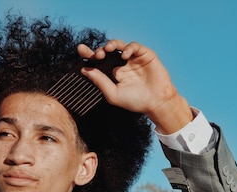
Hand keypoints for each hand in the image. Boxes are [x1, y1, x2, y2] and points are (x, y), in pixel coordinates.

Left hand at [77, 40, 192, 133]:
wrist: (156, 102)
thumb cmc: (135, 101)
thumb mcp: (112, 94)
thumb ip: (99, 81)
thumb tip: (84, 70)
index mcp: (112, 73)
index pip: (98, 62)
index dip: (89, 54)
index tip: (80, 50)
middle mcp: (121, 64)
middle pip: (106, 51)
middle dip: (100, 50)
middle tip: (97, 54)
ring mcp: (132, 59)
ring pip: (118, 45)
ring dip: (111, 44)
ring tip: (107, 49)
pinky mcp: (144, 55)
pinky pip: (134, 46)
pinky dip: (128, 48)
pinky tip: (124, 56)